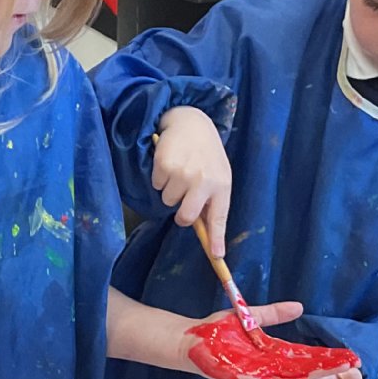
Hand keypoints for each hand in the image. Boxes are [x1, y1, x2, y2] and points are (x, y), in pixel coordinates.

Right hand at [153, 107, 232, 255]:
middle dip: (181, 215)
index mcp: (221, 185)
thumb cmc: (206, 156)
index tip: (217, 256)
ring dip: (170, 190)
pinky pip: (156, 186)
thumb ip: (211, 204)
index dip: (216, 238)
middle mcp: (203, 180)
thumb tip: (210, 239)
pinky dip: (160, 178)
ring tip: (180, 171)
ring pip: (167, 201)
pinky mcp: (164, 165)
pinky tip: (170, 163)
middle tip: (183, 200)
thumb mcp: (217, 176)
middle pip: (185, 218)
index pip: (219, 217)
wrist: (191, 123)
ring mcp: (182, 173)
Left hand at [182, 308, 364, 378]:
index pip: (313, 365)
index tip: (357, 364)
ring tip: (345, 377)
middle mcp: (272, 371)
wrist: (188, 341)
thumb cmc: (216, 334)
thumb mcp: (251, 319)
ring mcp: (261, 378)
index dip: (336, 368)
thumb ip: (275, 314)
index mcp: (276, 358)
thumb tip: (299, 307)